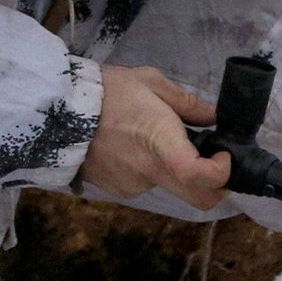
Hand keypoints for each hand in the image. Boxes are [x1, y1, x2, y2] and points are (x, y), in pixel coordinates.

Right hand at [79, 65, 232, 209]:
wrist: (57, 111)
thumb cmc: (106, 92)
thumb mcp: (151, 82)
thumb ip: (187, 103)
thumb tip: (214, 116)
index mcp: (161, 143)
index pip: (199, 177)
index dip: (221, 174)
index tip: (224, 157)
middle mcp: (149, 172)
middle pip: (198, 198)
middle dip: (213, 183)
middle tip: (211, 158)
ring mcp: (132, 186)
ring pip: (170, 186)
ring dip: (173, 168)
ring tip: (152, 137)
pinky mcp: (117, 190)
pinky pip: (145, 184)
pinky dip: (149, 169)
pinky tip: (132, 146)